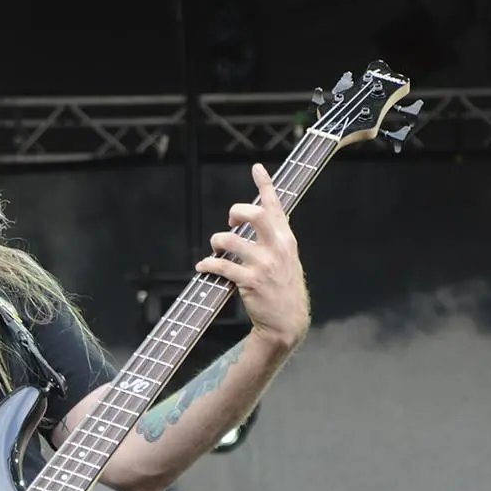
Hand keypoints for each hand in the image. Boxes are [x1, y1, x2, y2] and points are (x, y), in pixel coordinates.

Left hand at [195, 163, 310, 352]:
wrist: (287, 322)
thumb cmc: (284, 288)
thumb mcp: (287, 259)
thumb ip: (275, 238)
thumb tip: (257, 220)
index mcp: (287, 239)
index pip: (276, 206)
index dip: (265, 185)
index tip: (256, 168)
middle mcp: (278, 248)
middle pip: (254, 214)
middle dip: (235, 212)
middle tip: (230, 224)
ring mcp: (264, 265)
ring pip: (231, 240)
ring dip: (217, 242)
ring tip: (215, 249)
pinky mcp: (250, 282)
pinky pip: (222, 266)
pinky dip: (208, 265)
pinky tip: (203, 267)